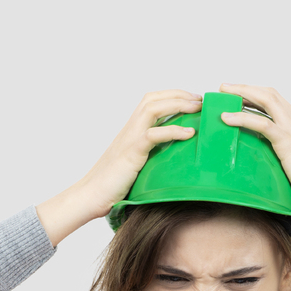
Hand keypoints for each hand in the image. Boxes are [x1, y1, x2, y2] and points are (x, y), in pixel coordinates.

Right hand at [37, 90, 200, 245]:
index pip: (151, 101)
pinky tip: (188, 133)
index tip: (194, 100)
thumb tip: (173, 156)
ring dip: (178, 104)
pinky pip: (152, 135)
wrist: (90, 196)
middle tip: (201, 100)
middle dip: (179, 94)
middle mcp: (129, 129)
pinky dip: (172, 130)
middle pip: (153, 99)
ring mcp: (129, 139)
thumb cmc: (113, 185)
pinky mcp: (130, 153)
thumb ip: (150, 154)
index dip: (173, 96)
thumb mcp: (136, 164)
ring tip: (197, 108)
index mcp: (131, 130)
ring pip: (152, 108)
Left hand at [215, 83, 290, 215]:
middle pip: (270, 94)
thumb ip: (284, 156)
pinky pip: (262, 122)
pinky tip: (226, 118)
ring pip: (267, 99)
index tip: (238, 96)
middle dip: (246, 87)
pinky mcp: (288, 142)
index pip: (277, 102)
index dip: (257, 95)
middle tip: (225, 88)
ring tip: (223, 93)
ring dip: (243, 92)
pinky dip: (242, 117)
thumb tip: (265, 162)